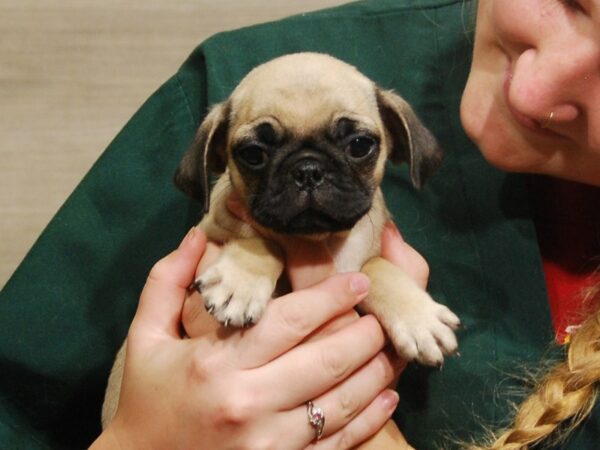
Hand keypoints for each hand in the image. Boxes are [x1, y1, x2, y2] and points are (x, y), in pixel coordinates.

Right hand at [92, 228, 399, 449]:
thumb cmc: (147, 397)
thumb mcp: (145, 336)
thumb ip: (167, 281)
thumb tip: (197, 234)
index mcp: (218, 364)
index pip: (291, 321)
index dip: (332, 296)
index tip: (359, 280)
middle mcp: (249, 404)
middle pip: (327, 359)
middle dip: (364, 332)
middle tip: (381, 313)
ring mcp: (269, 444)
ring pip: (341, 401)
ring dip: (376, 371)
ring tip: (390, 347)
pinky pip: (337, 442)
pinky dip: (370, 418)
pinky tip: (387, 395)